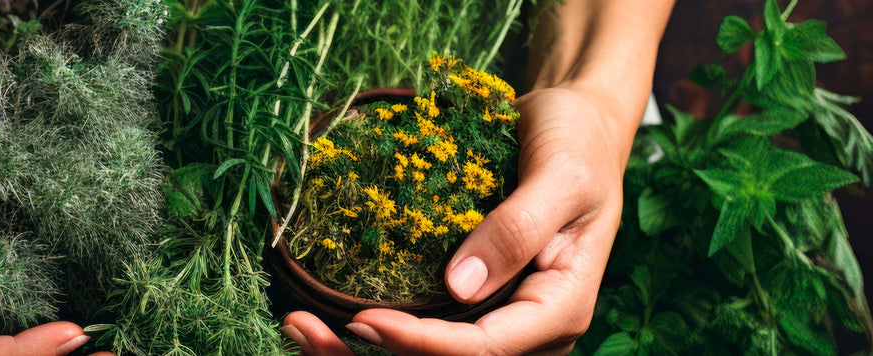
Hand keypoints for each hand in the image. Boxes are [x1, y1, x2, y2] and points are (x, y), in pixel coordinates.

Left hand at [283, 87, 632, 354]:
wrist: (576, 127)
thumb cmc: (576, 142)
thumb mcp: (562, 174)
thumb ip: (519, 228)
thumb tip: (460, 286)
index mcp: (559, 308)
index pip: (483, 348)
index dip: (420, 343)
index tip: (362, 319)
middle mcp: (528, 329)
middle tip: (300, 326)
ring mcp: (498, 321)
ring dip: (358, 351)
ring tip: (296, 326)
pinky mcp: (471, 305)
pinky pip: (421, 331)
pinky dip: (371, 329)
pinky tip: (318, 312)